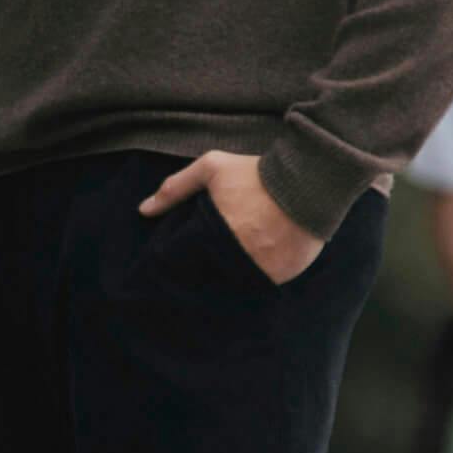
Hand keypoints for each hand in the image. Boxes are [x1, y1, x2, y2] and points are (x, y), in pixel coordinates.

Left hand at [139, 149, 324, 283]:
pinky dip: (258, 276)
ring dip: (232, 275)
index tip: (184, 257)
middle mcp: (234, 256)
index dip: (184, 260)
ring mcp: (259, 269)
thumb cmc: (256, 173)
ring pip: (236, 281)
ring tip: (236, 261)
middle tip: (212, 258)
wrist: (309, 180)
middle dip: (207, 269)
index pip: (187, 260)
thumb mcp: (212, 168)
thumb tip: (143, 210)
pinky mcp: (282, 275)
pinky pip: (263, 284)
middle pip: (210, 273)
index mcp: (212, 234)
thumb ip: (176, 187)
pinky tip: (258, 263)